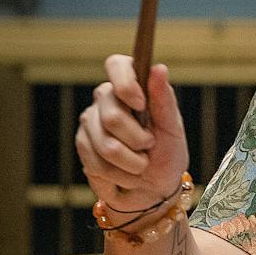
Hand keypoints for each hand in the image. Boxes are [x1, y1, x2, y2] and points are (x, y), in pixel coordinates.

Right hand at [76, 55, 189, 208]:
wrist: (152, 189)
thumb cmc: (166, 154)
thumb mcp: (173, 129)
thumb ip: (164, 100)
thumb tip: (159, 68)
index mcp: (132, 88)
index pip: (116, 65)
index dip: (125, 83)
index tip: (140, 103)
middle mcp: (107, 99)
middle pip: (112, 114)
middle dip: (137, 139)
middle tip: (150, 145)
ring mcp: (91, 121)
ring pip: (105, 143)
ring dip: (131, 162)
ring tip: (141, 164)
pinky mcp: (82, 144)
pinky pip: (97, 162)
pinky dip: (119, 174)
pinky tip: (126, 174)